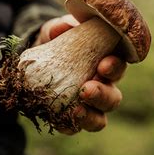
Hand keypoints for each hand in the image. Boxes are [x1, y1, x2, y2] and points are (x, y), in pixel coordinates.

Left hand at [35, 15, 125, 132]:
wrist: (34, 60)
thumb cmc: (55, 41)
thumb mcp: (55, 30)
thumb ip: (60, 27)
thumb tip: (63, 26)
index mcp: (106, 63)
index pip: (119, 67)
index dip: (115, 68)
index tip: (103, 65)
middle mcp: (101, 87)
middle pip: (113, 98)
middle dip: (102, 94)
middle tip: (87, 89)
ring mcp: (87, 107)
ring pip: (99, 119)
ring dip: (90, 116)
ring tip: (76, 110)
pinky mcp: (68, 118)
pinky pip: (73, 128)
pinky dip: (68, 126)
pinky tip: (59, 121)